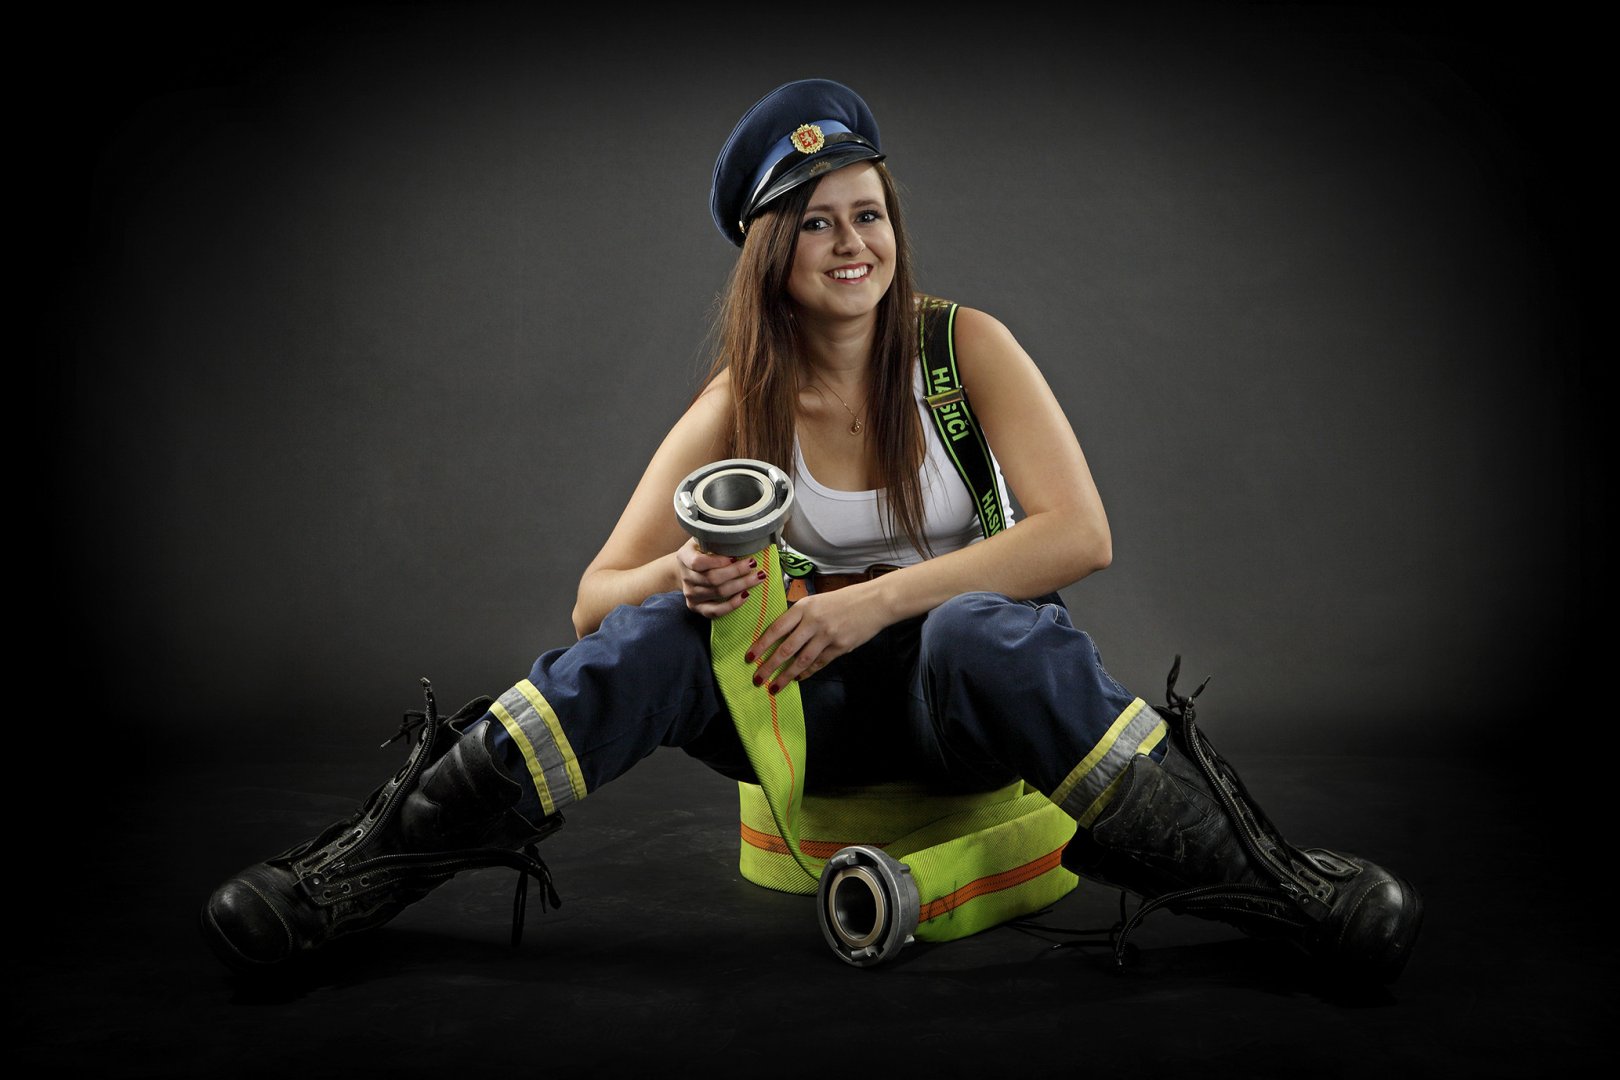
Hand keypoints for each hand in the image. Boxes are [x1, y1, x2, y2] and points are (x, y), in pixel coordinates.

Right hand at [675, 538, 765, 618]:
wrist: (684, 570)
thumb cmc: (699, 552)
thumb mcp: (702, 540)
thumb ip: (715, 539)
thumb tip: (742, 537)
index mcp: (684, 557)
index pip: (698, 562)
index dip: (718, 561)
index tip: (735, 556)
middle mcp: (686, 577)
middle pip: (712, 578)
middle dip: (737, 571)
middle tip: (753, 564)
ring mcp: (690, 594)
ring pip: (718, 593)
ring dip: (741, 585)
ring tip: (758, 577)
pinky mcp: (696, 607)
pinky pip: (715, 611)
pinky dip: (732, 605)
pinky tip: (746, 595)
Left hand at [746, 585, 888, 693]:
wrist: (875, 602)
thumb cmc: (845, 599)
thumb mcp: (817, 601)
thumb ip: (800, 616)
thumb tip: (780, 633)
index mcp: (804, 607)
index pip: (776, 628)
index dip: (761, 645)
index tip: (749, 657)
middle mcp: (813, 621)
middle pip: (786, 648)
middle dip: (769, 666)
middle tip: (757, 679)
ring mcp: (827, 636)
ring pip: (801, 660)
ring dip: (786, 675)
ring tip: (775, 687)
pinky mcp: (840, 647)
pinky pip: (819, 663)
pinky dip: (807, 672)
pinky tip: (798, 678)